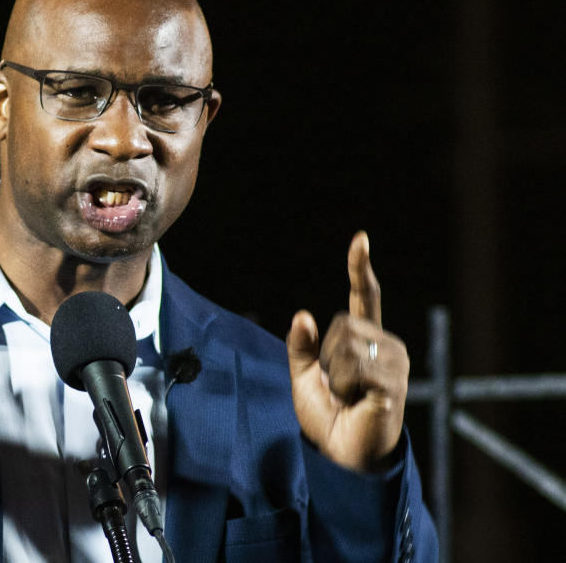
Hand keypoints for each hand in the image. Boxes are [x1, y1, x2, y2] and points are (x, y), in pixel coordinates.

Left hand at [286, 231, 408, 471]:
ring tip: (348, 396)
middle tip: (338, 387)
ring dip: (334, 374)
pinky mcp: (393, 382)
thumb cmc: (327, 416)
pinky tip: (356, 401)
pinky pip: (354, 366)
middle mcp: (385, 345)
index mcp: (364, 339)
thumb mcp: (303, 378)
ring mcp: (394, 362)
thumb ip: (300, 347)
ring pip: (346, 343)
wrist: (341, 455)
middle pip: (341, 323)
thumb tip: (302, 314)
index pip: (364, 297)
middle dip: (326, 356)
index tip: (360, 239)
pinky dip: (342, 385)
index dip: (360, 268)